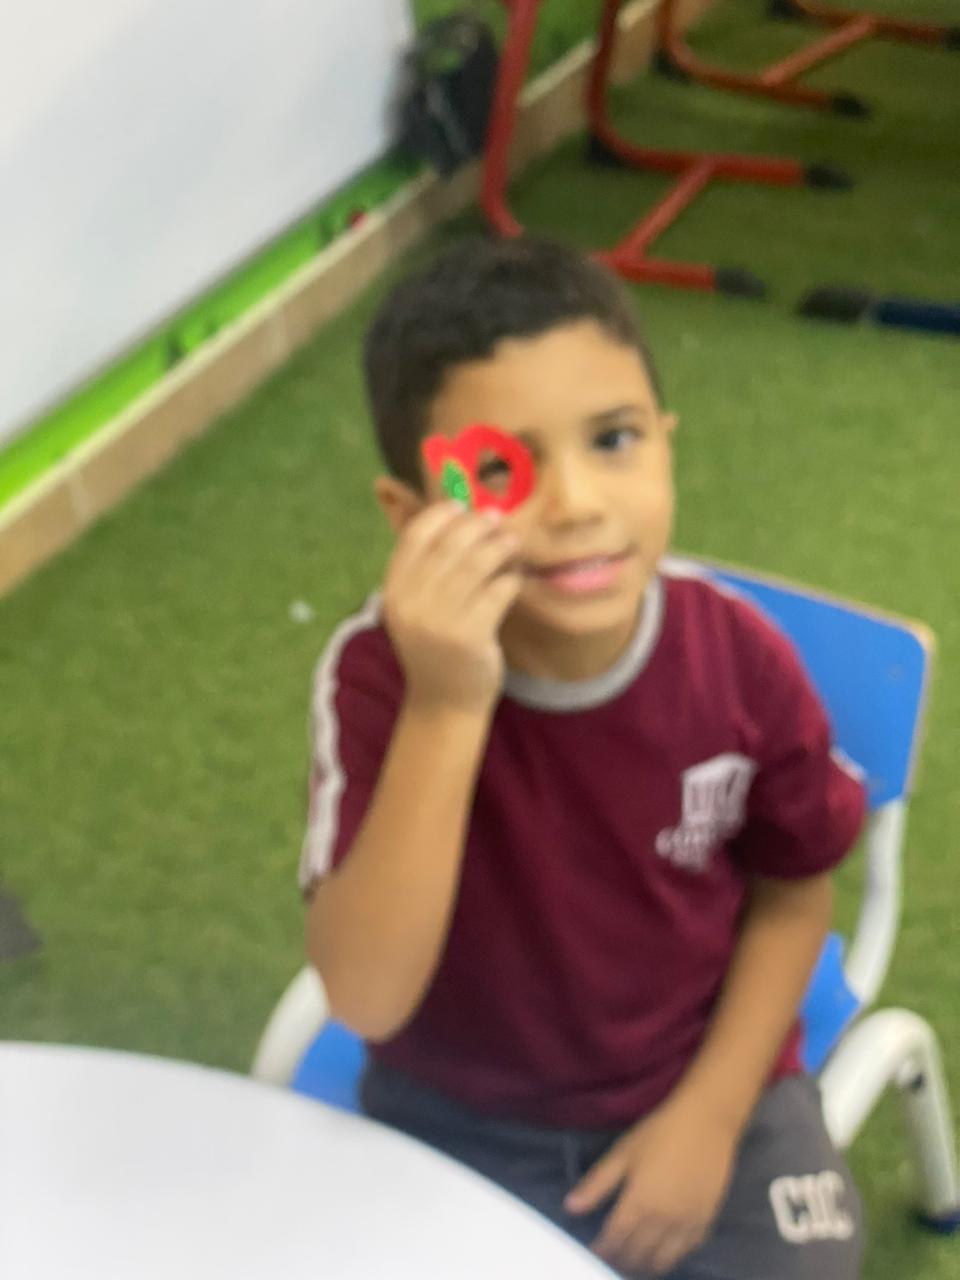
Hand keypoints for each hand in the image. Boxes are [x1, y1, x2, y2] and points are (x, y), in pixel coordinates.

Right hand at [383, 501, 521, 713]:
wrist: (444, 701)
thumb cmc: (436, 645)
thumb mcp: (419, 607)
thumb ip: (430, 569)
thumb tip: (467, 517)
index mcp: (394, 592)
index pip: (414, 537)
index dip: (440, 515)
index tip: (463, 506)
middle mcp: (412, 604)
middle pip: (449, 546)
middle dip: (478, 526)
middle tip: (498, 521)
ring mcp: (439, 621)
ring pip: (476, 565)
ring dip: (499, 547)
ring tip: (512, 543)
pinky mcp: (469, 637)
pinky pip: (498, 592)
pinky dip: (510, 580)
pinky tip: (514, 579)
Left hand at [564, 1093, 738, 1276]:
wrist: (705, 1122)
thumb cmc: (659, 1132)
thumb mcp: (622, 1153)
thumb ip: (597, 1184)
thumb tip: (570, 1208)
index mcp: (638, 1203)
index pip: (614, 1240)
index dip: (601, 1250)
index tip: (593, 1252)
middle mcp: (662, 1221)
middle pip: (636, 1255)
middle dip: (619, 1260)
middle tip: (610, 1257)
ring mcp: (686, 1224)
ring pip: (661, 1261)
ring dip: (644, 1265)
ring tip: (633, 1260)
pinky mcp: (706, 1221)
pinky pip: (686, 1251)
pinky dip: (671, 1257)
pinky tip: (662, 1251)